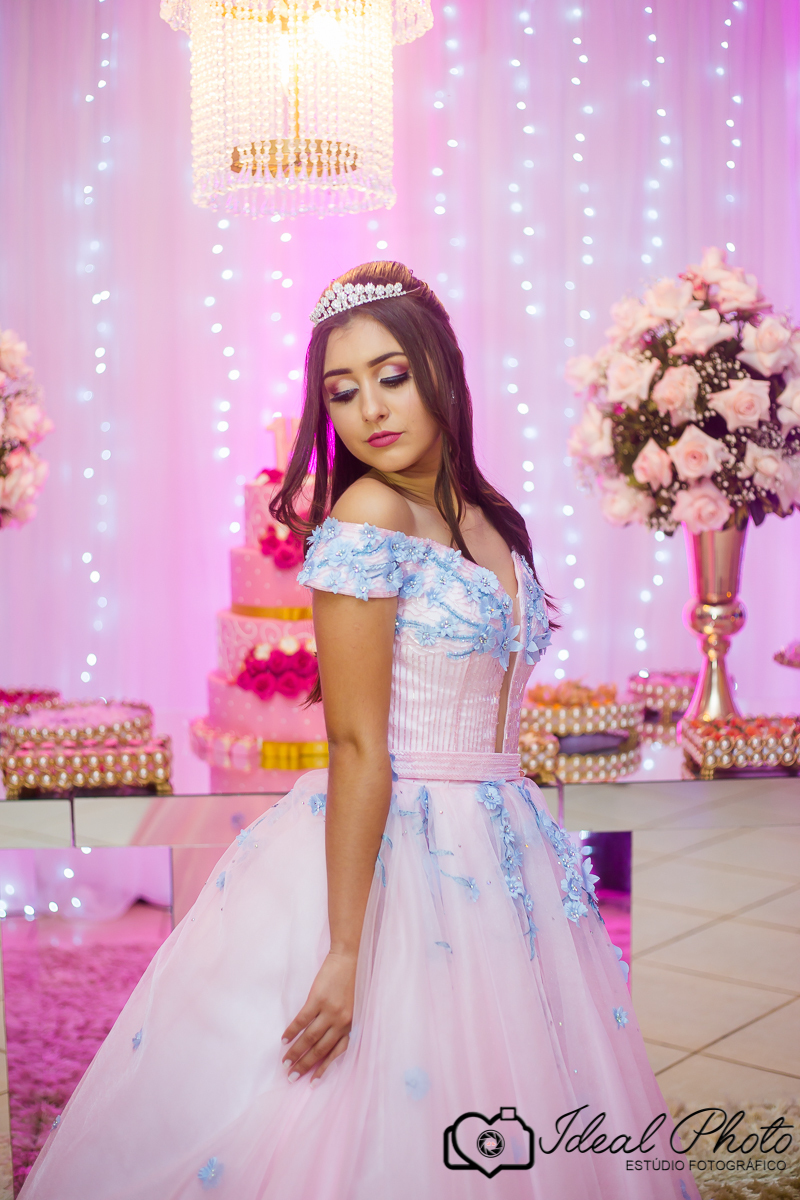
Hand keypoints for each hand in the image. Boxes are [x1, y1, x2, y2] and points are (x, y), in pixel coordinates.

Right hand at [281, 950, 356, 1082]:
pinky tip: (284, 1039)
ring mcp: (330, 1011)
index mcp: (352, 1025)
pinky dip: (292, 1031)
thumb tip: (326, 1040)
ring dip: (296, 1052)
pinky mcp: (318, 999)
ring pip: (310, 1038)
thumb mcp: (354, 1007)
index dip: (324, 1069)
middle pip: (320, 1049)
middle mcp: (342, 1022)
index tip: (312, 1082)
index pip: (336, 1053)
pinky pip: (302, 1020)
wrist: (350, 958)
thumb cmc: (353, 981)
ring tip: (285, 1062)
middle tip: (291, 1077)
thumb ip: (343, 1024)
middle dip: (305, 1065)